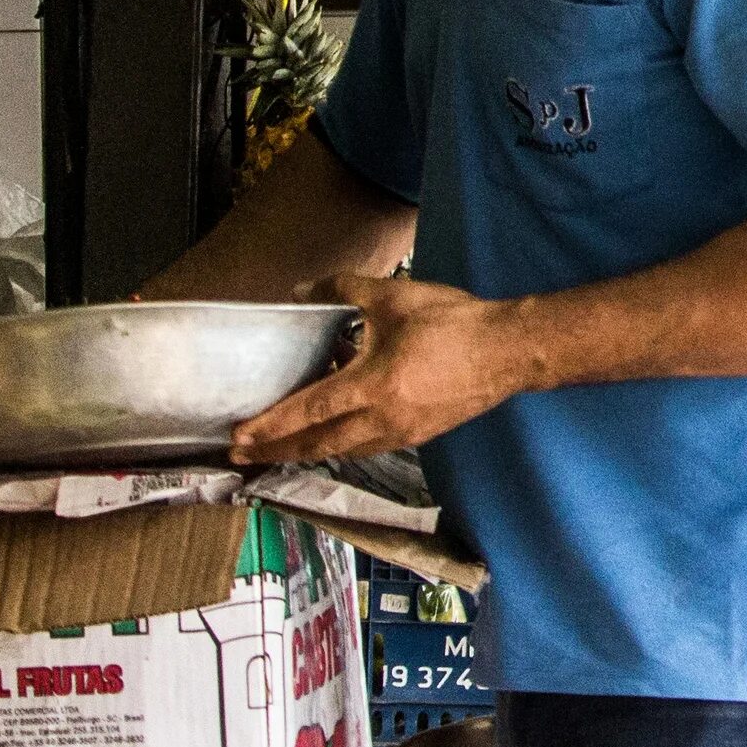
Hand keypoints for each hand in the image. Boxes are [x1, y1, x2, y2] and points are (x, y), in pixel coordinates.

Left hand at [231, 274, 522, 463]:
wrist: (508, 351)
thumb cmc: (453, 323)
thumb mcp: (393, 297)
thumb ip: (343, 290)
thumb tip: (302, 290)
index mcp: (371, 387)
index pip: (307, 413)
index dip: (269, 426)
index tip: (238, 438)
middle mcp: (382, 420)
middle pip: (317, 445)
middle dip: (276, 451)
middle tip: (242, 456)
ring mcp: (401, 433)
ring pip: (342, 451)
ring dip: (306, 452)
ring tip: (279, 450)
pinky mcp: (418, 435)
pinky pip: (367, 447)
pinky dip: (340, 445)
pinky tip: (335, 435)